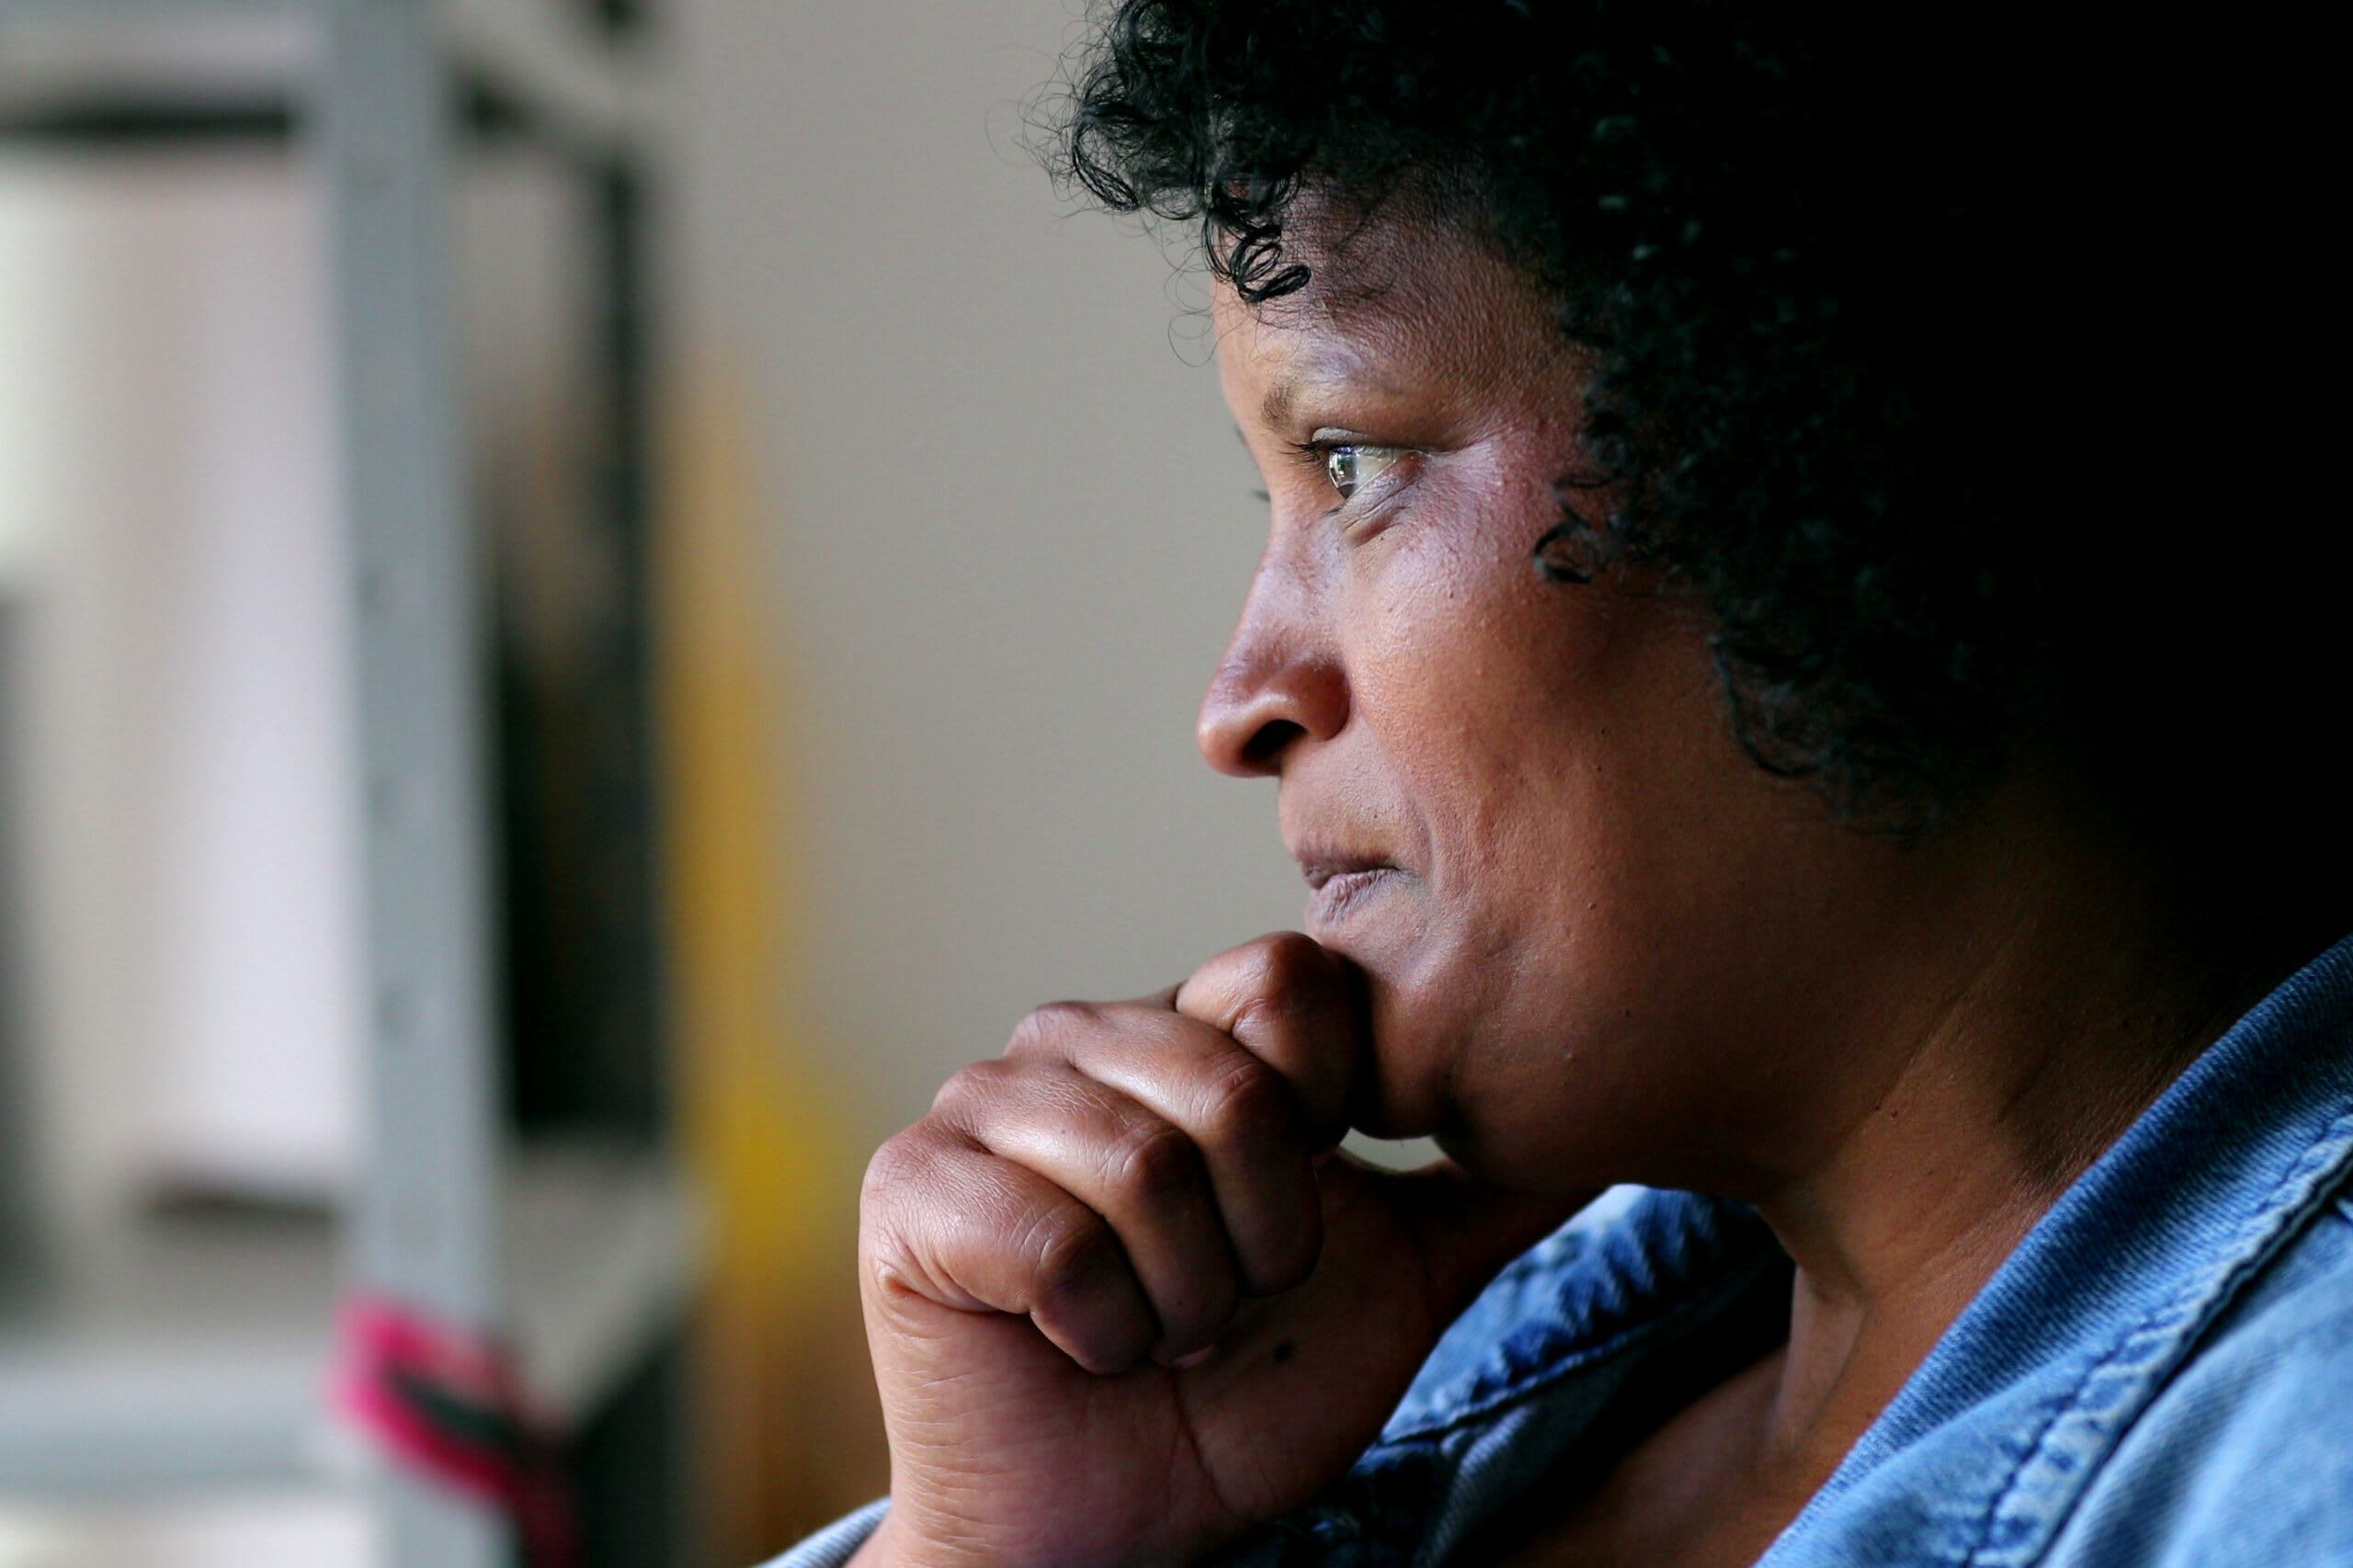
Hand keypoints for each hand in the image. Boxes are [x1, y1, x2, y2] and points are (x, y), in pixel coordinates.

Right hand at [851, 933, 1579, 1566]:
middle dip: (1263, 1241)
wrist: (1111, 1537)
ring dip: (1180, 1298)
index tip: (1303, 1225)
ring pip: (1143, 1162)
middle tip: (1225, 1307)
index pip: (1286, 979)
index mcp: (1184, 1036)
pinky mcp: (911, 1189)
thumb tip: (1610, 1103)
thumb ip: (1481, 1184)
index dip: (1327, 1114)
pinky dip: (1096, 1331)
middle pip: (1229, 1080)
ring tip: (1154, 1333)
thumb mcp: (1396, 1280)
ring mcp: (981, 1103)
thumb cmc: (1240, 1402)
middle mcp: (1076, 1042)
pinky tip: (1076, 1352)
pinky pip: (1052, 1240)